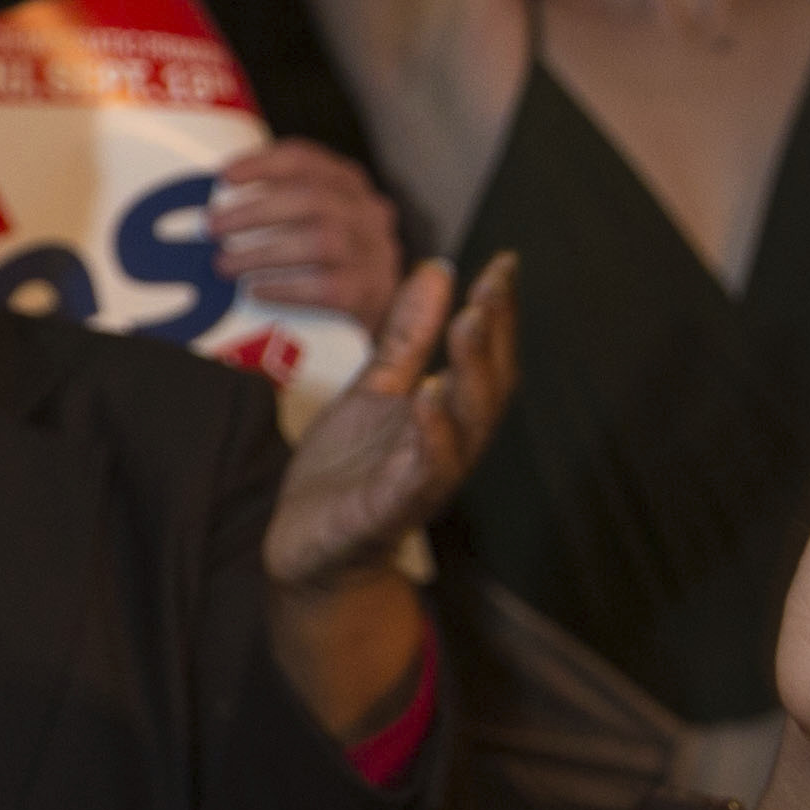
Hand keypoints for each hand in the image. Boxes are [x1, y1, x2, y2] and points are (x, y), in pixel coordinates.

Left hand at [208, 138, 405, 325]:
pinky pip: (327, 287)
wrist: (383, 303)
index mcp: (348, 183)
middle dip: (255, 211)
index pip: (306, 160)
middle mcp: (366, 211)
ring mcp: (373, 251)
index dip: (263, 164)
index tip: (225, 176)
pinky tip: (256, 291)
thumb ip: (280, 202)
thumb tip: (214, 208)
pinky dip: (286, 288)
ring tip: (225, 265)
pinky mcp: (369, 291)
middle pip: (312, 199)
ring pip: (321, 242)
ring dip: (263, 253)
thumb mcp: (316, 216)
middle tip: (214, 228)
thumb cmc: (331, 254)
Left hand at [265, 250, 519, 586]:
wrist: (305, 547)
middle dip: (494, 334)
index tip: (504, 262)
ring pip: (466, 426)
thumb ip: (407, 337)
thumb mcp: (374, 389)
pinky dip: (431, 434)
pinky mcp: (391, 509)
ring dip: (470, 373)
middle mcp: (449, 447)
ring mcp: (424, 480)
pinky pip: (423, 472)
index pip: (488, 359)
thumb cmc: (347, 471)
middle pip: (488, 388)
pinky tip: (426, 395)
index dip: (500, 312)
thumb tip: (439, 269)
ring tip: (469, 322)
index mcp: (448, 416)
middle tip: (493, 284)